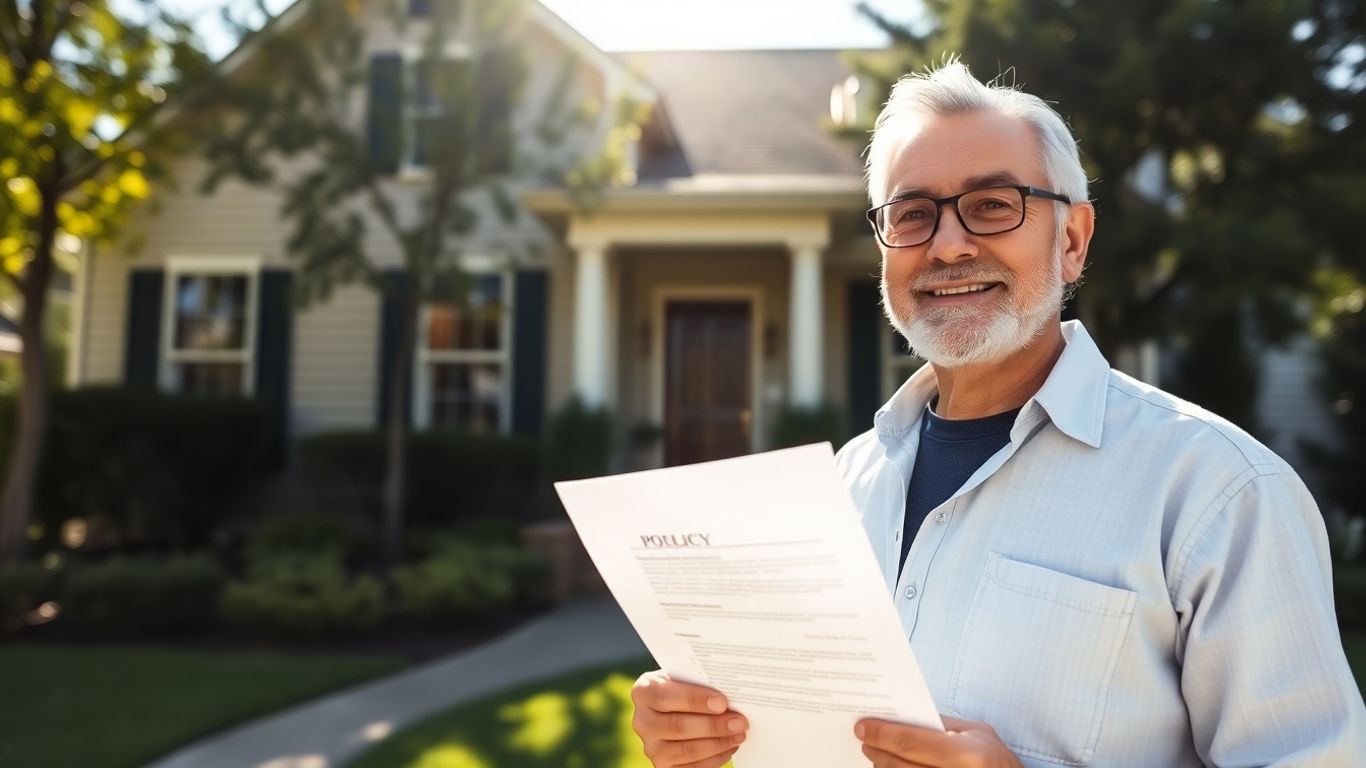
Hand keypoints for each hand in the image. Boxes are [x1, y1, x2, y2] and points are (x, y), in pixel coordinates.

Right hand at [630, 669, 747, 767]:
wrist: (673, 709)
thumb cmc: (685, 688)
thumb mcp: (685, 678)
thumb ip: (699, 682)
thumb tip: (731, 692)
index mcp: (644, 691)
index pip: (665, 696)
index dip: (694, 700)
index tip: (722, 703)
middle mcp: (642, 721)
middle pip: (678, 726)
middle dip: (713, 725)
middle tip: (739, 722)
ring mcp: (651, 747)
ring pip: (687, 750)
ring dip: (718, 743)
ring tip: (739, 734)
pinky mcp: (663, 766)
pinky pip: (691, 767)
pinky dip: (715, 758)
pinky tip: (730, 746)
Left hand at [855, 715, 1023, 767]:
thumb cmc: (997, 759)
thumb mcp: (978, 733)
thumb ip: (943, 724)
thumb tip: (903, 716)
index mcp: (967, 755)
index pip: (910, 743)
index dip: (881, 734)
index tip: (862, 727)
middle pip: (898, 765)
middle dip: (877, 750)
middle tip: (864, 738)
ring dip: (882, 766)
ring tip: (876, 753)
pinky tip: (892, 767)